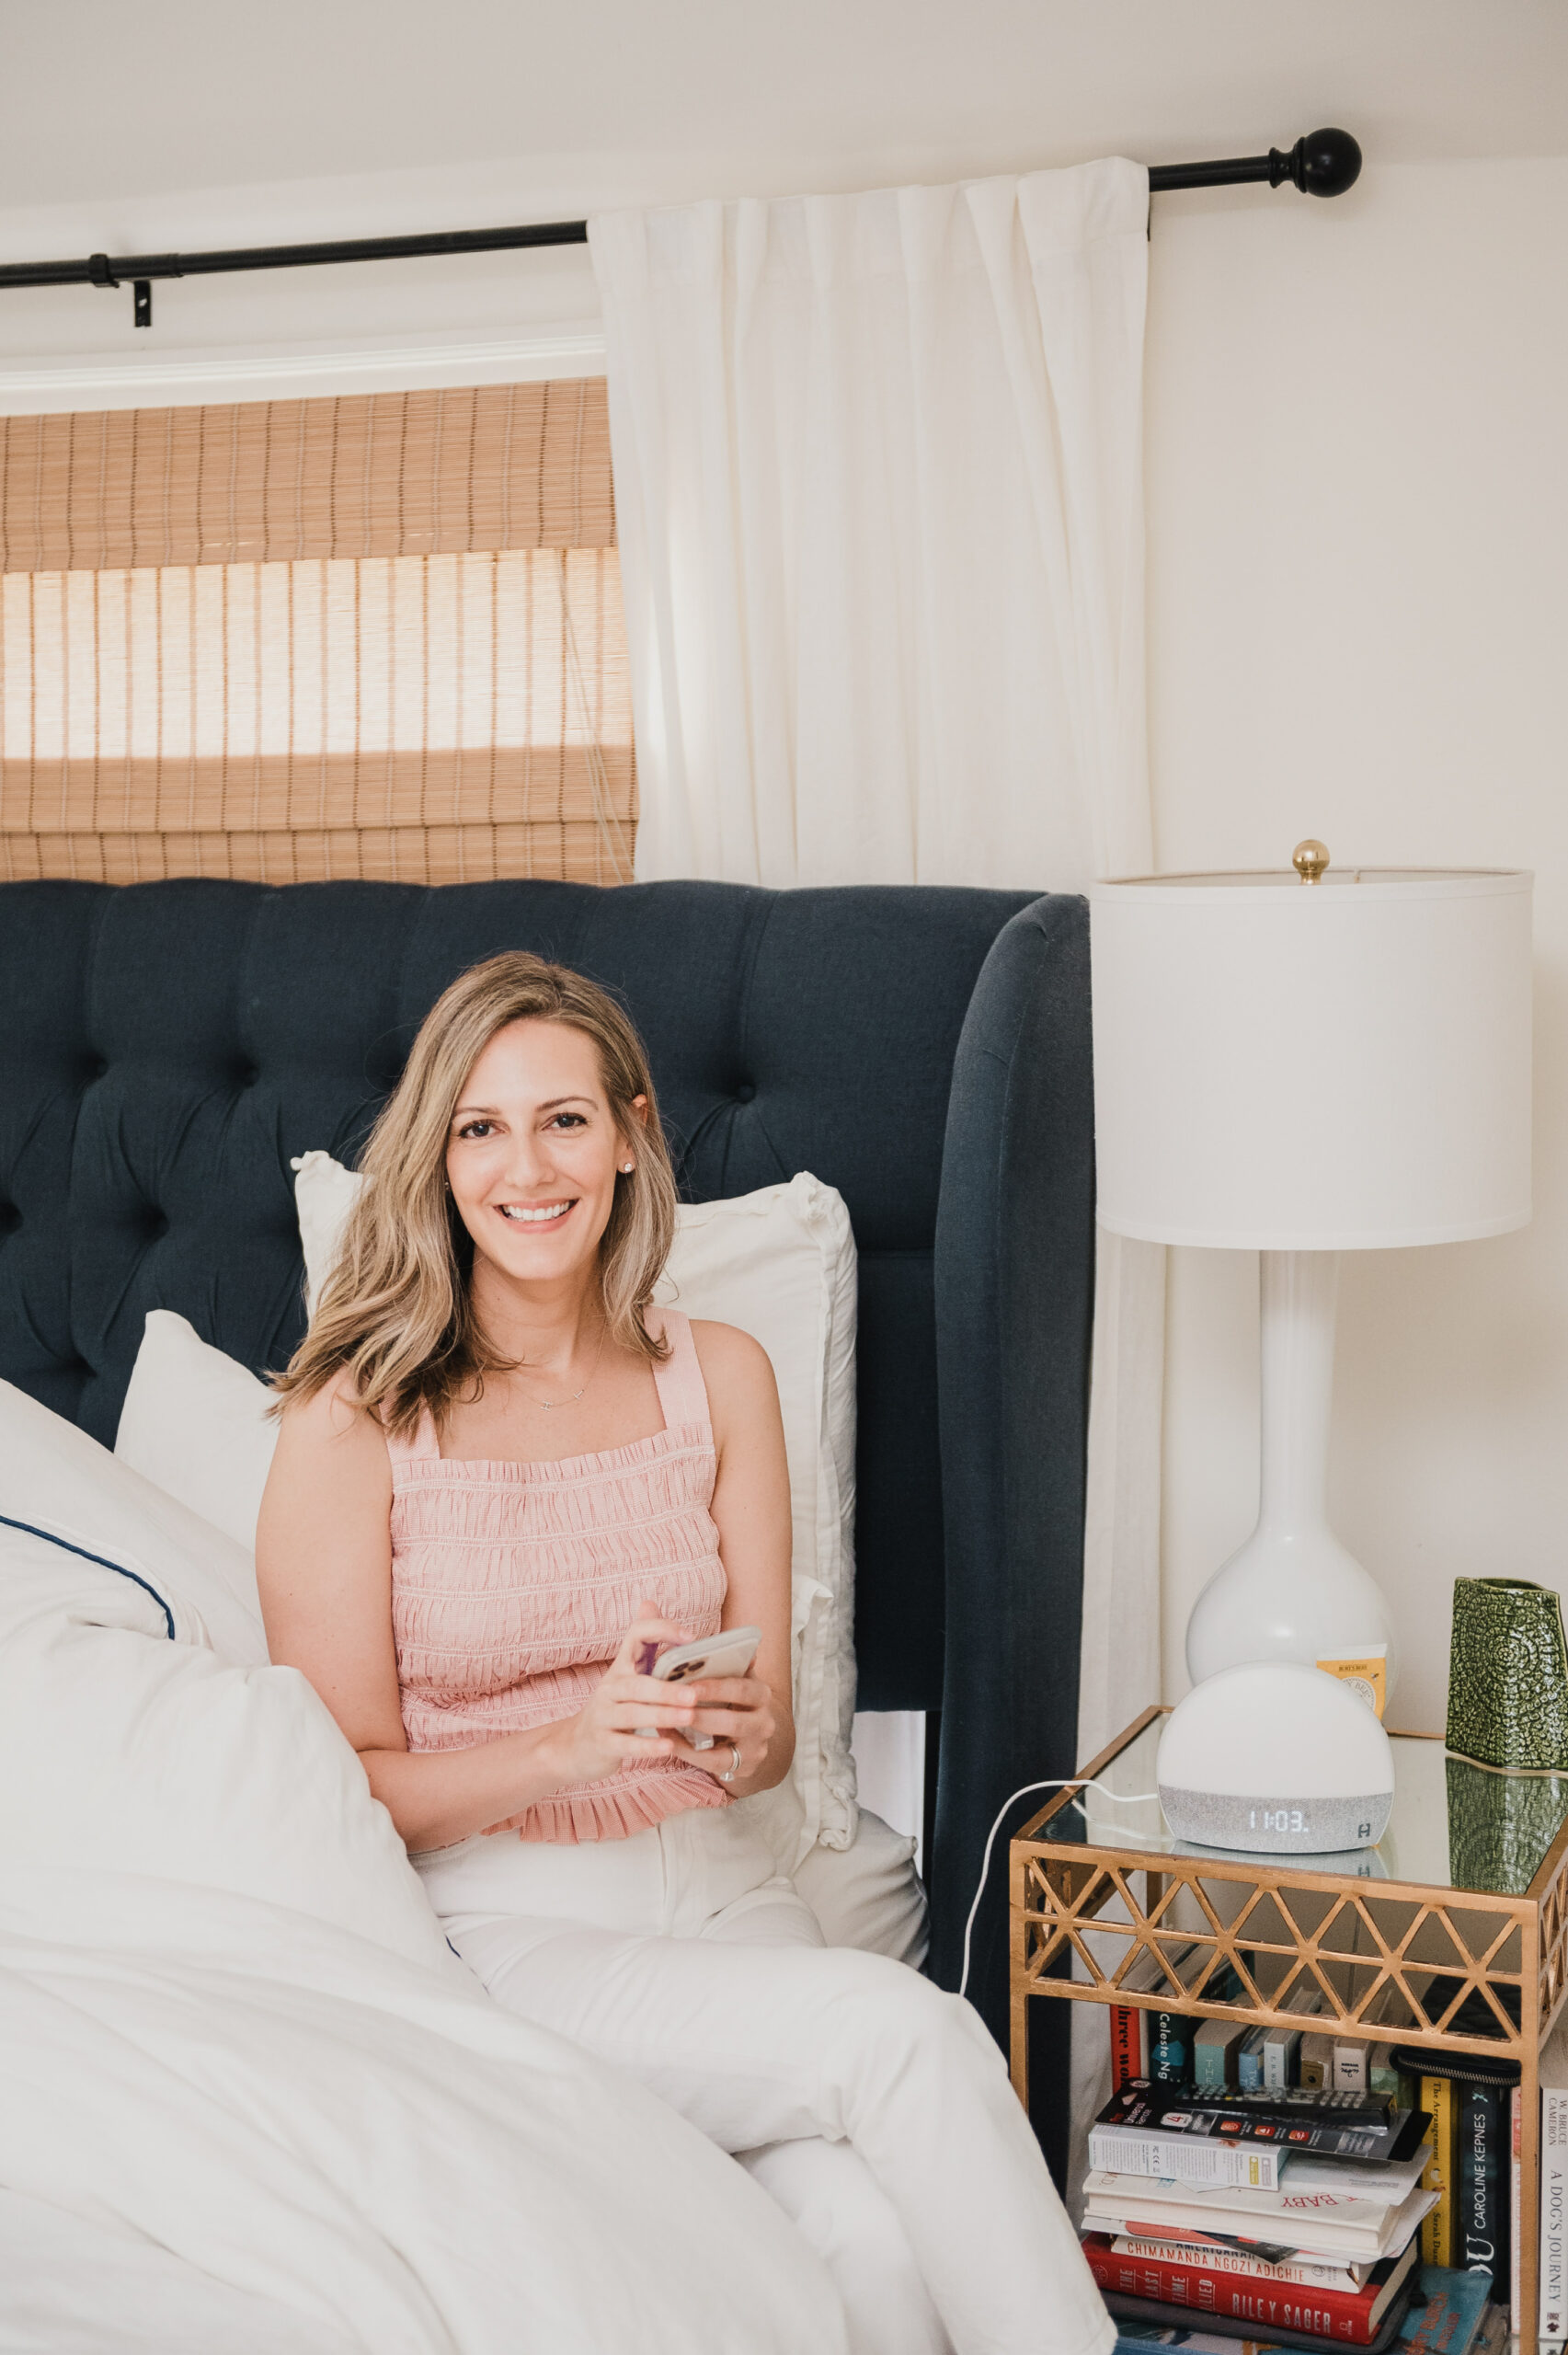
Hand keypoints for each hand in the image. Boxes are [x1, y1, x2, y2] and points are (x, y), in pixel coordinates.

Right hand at [479, 1604, 702, 1833]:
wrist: (575, 1745)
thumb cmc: (615, 1706)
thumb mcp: (628, 1673)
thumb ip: (644, 1643)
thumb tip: (649, 1602)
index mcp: (622, 1665)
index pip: (636, 1635)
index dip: (662, 1630)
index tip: (691, 1636)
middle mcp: (610, 1687)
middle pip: (637, 1684)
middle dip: (666, 1689)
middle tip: (694, 1695)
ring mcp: (603, 1715)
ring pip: (632, 1714)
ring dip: (662, 1715)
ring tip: (689, 1717)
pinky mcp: (601, 1743)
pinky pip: (625, 1745)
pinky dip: (647, 1747)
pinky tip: (668, 1747)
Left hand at [669, 1663, 776, 1791]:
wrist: (751, 1735)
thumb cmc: (732, 1700)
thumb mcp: (734, 1679)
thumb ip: (727, 1662)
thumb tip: (727, 1640)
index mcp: (761, 1694)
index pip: (742, 1688)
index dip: (716, 1688)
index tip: (689, 1685)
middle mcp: (764, 1722)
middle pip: (735, 1721)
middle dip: (702, 1715)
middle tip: (675, 1708)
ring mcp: (756, 1747)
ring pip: (724, 1745)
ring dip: (693, 1735)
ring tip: (667, 1723)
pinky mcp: (743, 1767)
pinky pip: (713, 1763)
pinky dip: (688, 1753)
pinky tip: (669, 1742)